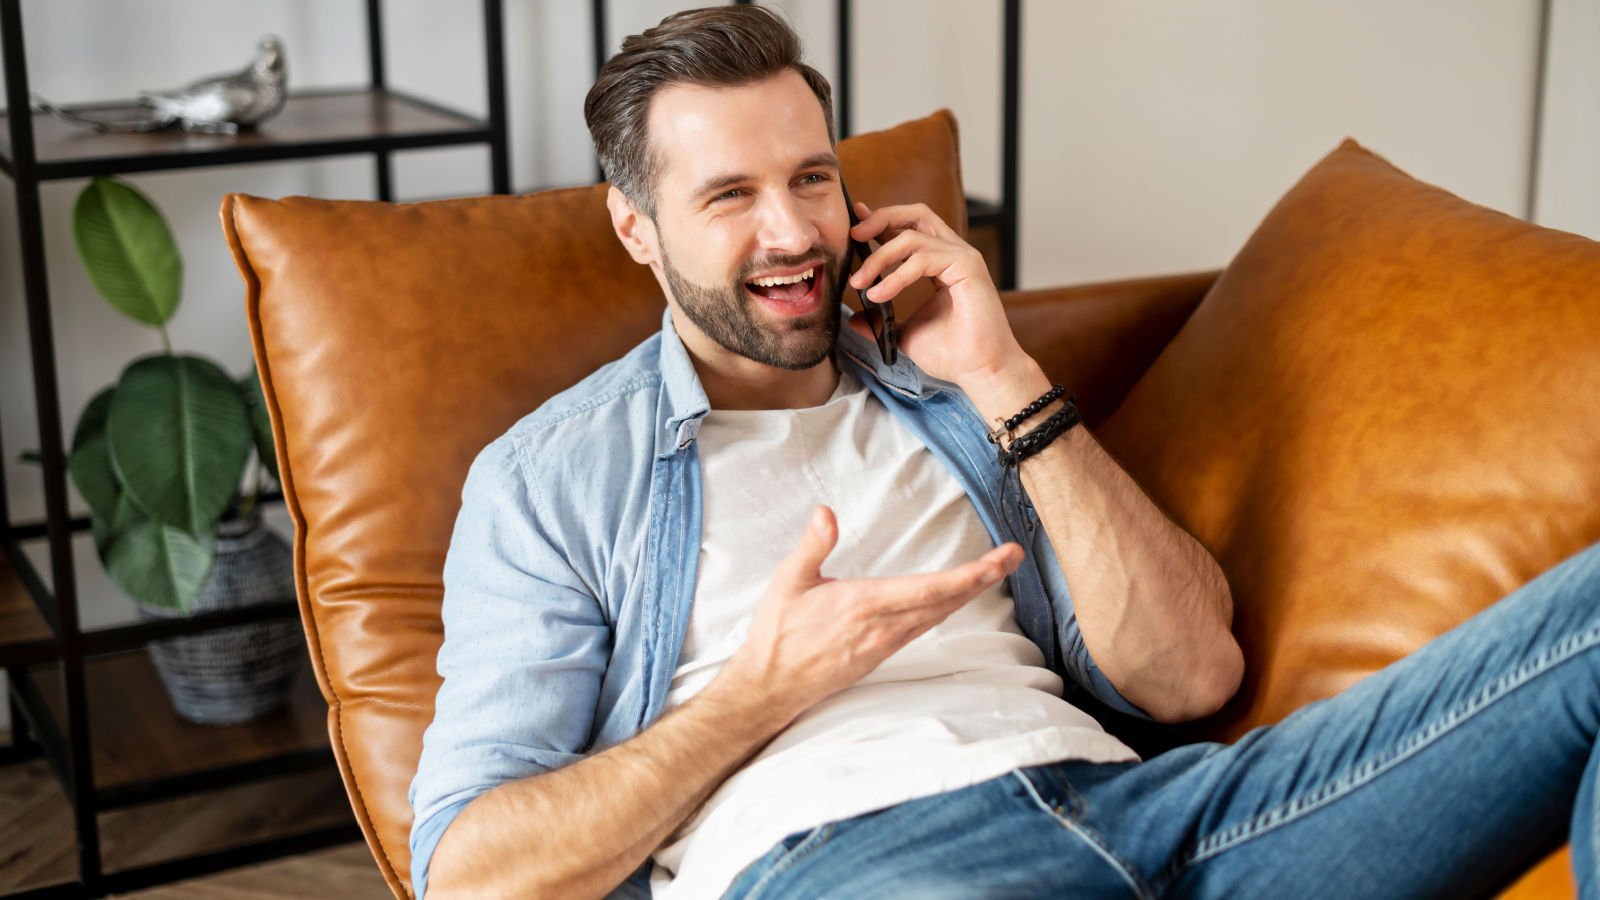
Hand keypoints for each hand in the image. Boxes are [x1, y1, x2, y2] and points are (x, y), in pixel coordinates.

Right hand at [714, 505, 1024, 723]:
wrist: (771, 686)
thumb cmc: (778, 633)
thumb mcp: (788, 581)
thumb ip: (812, 545)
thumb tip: (826, 513)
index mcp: (865, 604)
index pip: (932, 588)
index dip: (972, 574)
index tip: (1002, 558)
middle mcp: (884, 626)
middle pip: (947, 601)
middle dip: (983, 578)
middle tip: (1014, 556)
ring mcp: (886, 643)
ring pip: (938, 615)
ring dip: (968, 592)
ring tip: (994, 570)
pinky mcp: (882, 653)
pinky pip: (924, 626)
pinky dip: (946, 608)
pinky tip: (955, 598)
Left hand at [846, 201, 1030, 390]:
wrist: (979, 372)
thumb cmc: (953, 354)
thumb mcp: (905, 333)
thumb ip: (882, 321)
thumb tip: (855, 319)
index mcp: (942, 263)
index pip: (912, 228)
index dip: (882, 221)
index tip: (855, 227)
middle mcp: (955, 254)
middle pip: (916, 215)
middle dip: (881, 219)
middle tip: (854, 236)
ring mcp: (963, 258)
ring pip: (912, 237)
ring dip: (879, 257)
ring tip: (860, 282)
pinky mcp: (968, 268)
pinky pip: (923, 259)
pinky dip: (896, 275)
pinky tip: (880, 294)